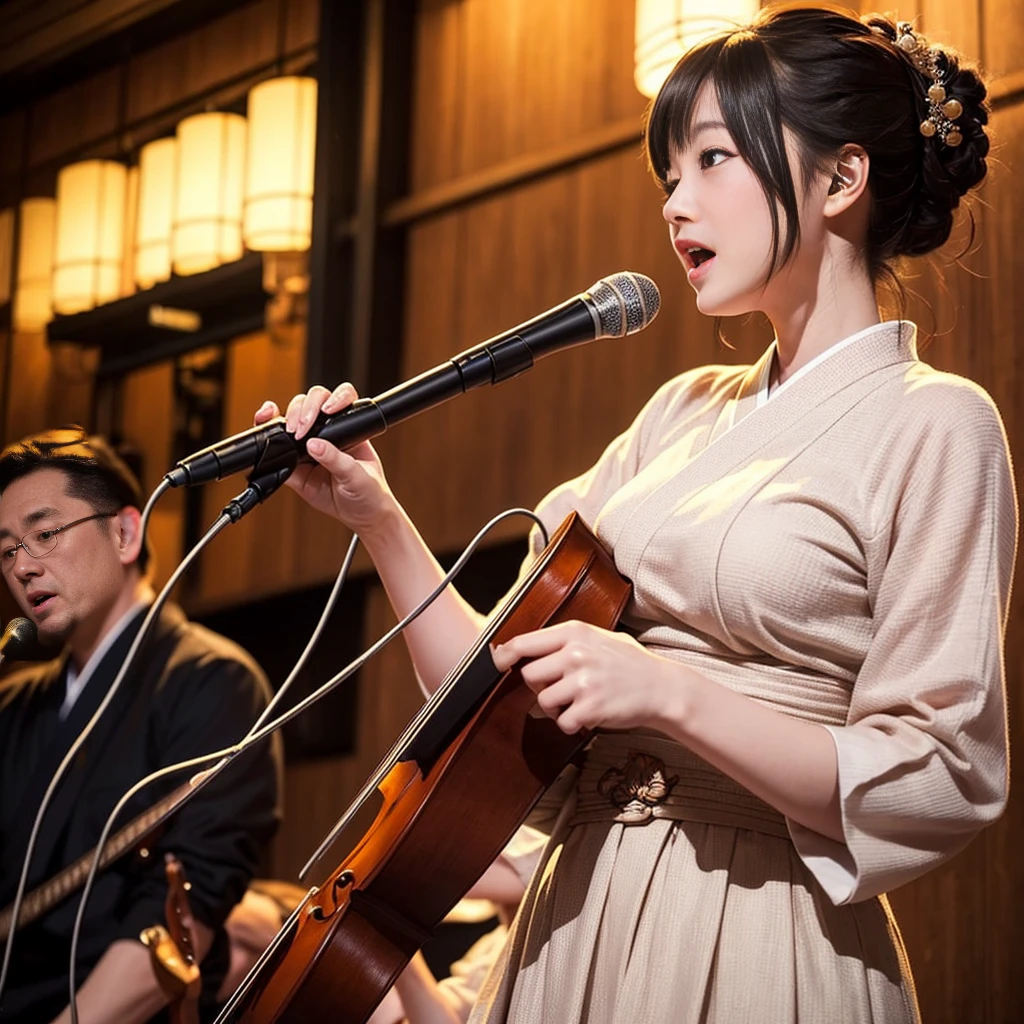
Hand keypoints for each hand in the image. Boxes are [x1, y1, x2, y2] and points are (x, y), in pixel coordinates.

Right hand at [253, 383, 395, 534]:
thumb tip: (313, 445)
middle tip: (302, 430)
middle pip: (311, 402)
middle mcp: (328, 432)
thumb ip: (336, 460)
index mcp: (349, 429)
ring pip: (291, 419)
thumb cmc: (369, 491)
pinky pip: (277, 449)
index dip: (334, 398)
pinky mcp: (294, 465)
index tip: (328, 410)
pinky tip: (265, 431)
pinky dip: (267, 436)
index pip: (341, 399)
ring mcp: (309, 446)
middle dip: (303, 409)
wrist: (361, 516)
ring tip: (289, 432)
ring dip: (284, 418)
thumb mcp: (357, 476)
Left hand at [490, 621, 680, 734]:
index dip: (504, 655)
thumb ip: (565, 641)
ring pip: (543, 701)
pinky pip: (562, 722)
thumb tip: (521, 648)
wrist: (662, 687)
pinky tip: (587, 716)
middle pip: (529, 675)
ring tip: (578, 703)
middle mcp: (575, 654)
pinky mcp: (590, 707)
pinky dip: (571, 724)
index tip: (496, 663)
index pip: (524, 643)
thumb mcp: (599, 638)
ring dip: (556, 708)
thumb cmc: (628, 663)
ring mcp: (583, 681)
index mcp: (575, 633)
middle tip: (562, 688)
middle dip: (540, 686)